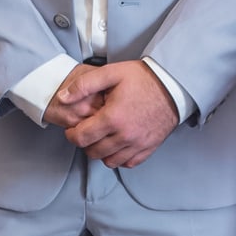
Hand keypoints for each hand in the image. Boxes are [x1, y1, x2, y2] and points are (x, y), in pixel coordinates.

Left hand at [56, 62, 178, 167]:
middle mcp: (125, 136)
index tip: (73, 129)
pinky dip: (119, 158)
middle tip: (87, 132)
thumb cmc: (143, 78)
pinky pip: (128, 163)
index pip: (81, 138)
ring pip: (109, 161)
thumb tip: (63, 98)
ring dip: (101, 153)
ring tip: (102, 138)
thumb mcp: (111, 73)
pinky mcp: (148, 148)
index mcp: (112, 118)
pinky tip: (117, 145)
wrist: (173, 85)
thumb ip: (84, 85)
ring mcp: (138, 144)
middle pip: (93, 152)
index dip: (71, 135)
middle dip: (85, 143)